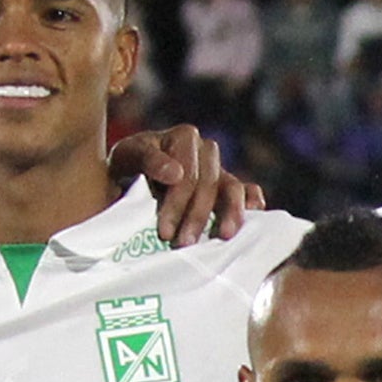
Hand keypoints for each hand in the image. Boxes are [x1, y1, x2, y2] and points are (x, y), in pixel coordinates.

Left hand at [116, 122, 259, 244]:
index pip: (186, 172)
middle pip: (208, 183)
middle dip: (197, 216)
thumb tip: (176, 174)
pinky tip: (254, 216)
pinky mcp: (228, 185)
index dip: (177, 204)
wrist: (129, 177)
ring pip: (232, 188)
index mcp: (183, 137)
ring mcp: (220, 168)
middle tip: (183, 243)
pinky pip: (247, 190)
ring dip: (230, 213)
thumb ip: (148, 160)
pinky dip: (251, 202)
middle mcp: (206, 149)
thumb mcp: (127, 158)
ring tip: (225, 235)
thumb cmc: (127, 167)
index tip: (165, 232)